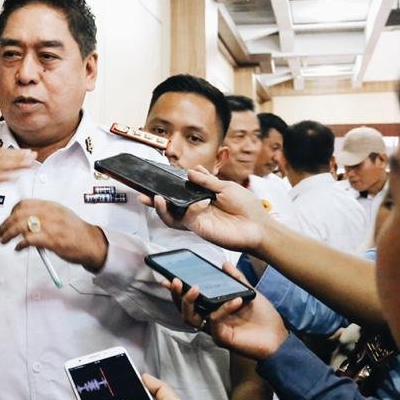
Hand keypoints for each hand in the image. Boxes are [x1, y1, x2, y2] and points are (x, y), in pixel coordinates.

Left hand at [0, 199, 107, 272]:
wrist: (92, 243)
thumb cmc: (77, 232)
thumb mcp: (60, 216)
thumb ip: (44, 216)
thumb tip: (25, 221)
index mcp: (51, 206)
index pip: (25, 203)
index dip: (12, 212)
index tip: (7, 219)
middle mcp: (49, 213)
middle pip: (19, 214)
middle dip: (5, 223)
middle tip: (0, 232)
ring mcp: (50, 226)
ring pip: (21, 225)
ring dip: (8, 234)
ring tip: (4, 240)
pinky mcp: (52, 240)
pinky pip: (29, 240)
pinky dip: (20, 244)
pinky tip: (18, 248)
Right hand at [145, 169, 269, 254]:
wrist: (257, 226)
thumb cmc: (246, 206)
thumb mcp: (226, 187)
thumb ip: (207, 181)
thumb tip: (190, 171)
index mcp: (203, 195)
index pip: (181, 189)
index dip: (171, 183)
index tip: (160, 174)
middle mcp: (195, 207)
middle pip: (170, 203)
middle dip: (155, 199)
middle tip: (142, 193)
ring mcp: (195, 219)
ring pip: (171, 215)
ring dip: (161, 208)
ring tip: (155, 198)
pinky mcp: (198, 228)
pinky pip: (184, 220)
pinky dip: (186, 210)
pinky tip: (195, 204)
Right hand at [168, 261, 286, 360]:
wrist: (279, 338)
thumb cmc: (264, 318)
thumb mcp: (249, 292)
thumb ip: (236, 279)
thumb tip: (224, 264)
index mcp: (213, 309)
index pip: (190, 300)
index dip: (177, 290)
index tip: (169, 277)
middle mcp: (210, 320)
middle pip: (184, 309)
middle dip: (177, 295)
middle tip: (176, 281)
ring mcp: (214, 330)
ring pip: (191, 318)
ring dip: (189, 302)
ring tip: (194, 287)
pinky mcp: (222, 338)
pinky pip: (215, 321)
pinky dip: (223, 308)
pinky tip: (235, 299)